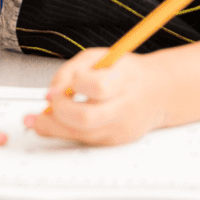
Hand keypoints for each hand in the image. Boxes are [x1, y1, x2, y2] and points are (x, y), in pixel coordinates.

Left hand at [24, 48, 166, 145]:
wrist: (157, 93)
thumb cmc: (126, 73)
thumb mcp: (100, 57)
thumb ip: (73, 70)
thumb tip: (52, 91)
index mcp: (124, 81)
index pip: (98, 87)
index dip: (71, 86)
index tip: (57, 86)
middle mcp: (124, 109)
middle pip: (86, 119)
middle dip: (58, 111)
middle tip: (48, 102)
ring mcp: (119, 129)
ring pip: (80, 136)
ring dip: (54, 126)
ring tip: (42, 115)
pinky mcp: (113, 142)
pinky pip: (83, 141)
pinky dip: (66, 131)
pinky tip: (60, 121)